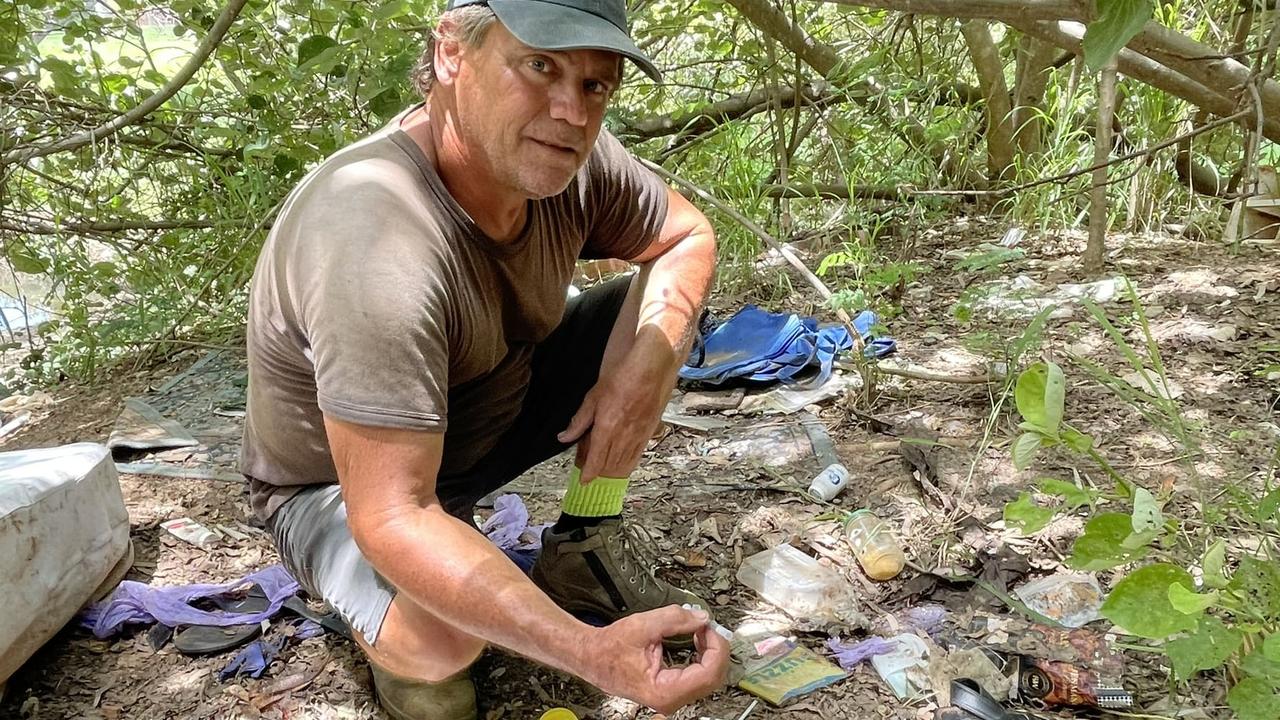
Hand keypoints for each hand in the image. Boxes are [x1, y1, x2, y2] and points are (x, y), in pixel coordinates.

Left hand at [557, 344, 670, 482]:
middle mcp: (623, 436)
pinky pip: (638, 454)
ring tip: (606, 474)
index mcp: (606, 428)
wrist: (650, 370)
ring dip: (613, 471)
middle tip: (591, 473)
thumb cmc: (622, 379)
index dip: (589, 473)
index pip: (595, 459)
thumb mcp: (593, 397)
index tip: (584, 481)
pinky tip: (625, 464)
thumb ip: (579, 421)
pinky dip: (629, 463)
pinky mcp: (649, 431)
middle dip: (599, 472)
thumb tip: (564, 436)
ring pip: (624, 462)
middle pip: (609, 464)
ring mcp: (638, 435)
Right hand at [581, 605, 729, 713]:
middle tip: (706, 626)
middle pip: (713, 678)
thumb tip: (701, 617)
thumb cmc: (609, 649)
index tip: (709, 627)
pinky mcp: (671, 690)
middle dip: (714, 648)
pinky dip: (702, 656)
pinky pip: (698, 676)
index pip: (709, 673)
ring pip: (708, 678)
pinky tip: (697, 640)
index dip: (715, 646)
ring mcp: (671, 697)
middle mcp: (669, 700)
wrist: (591, 658)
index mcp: (664, 691)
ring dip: (710, 651)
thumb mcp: (643, 626)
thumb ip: (675, 619)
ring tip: (700, 630)